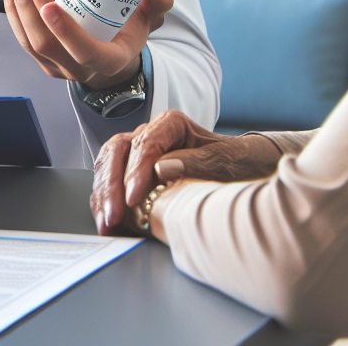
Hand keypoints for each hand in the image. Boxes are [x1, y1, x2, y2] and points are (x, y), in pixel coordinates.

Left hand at [2, 0, 173, 88]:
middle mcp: (77, 69)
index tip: (50, 4)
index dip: (65, 31)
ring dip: (17, 5)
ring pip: (29, 40)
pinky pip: (21, 36)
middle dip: (32, 6)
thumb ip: (159, 2)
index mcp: (107, 60)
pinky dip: (12, 10)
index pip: (83, 51)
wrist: (112, 58)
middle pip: (46, 43)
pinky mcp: (41, 58)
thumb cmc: (129, 34)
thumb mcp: (151, 19)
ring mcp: (56, 66)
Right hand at [90, 110, 281, 236]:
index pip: (146, 143)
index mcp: (171, 124)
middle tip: (114, 216)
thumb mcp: (226, 162)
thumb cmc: (236, 163)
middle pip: (120, 150)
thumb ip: (197, 163)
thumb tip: (162, 169)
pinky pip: (109, 180)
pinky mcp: (132, 171)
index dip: (136, 171)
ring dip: (103, 193)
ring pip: (109, 163)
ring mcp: (138, 151)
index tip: (133, 198)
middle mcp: (150, 133)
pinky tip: (106, 221)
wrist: (244, 168)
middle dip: (112, 185)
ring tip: (106, 223)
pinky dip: (103, 199)